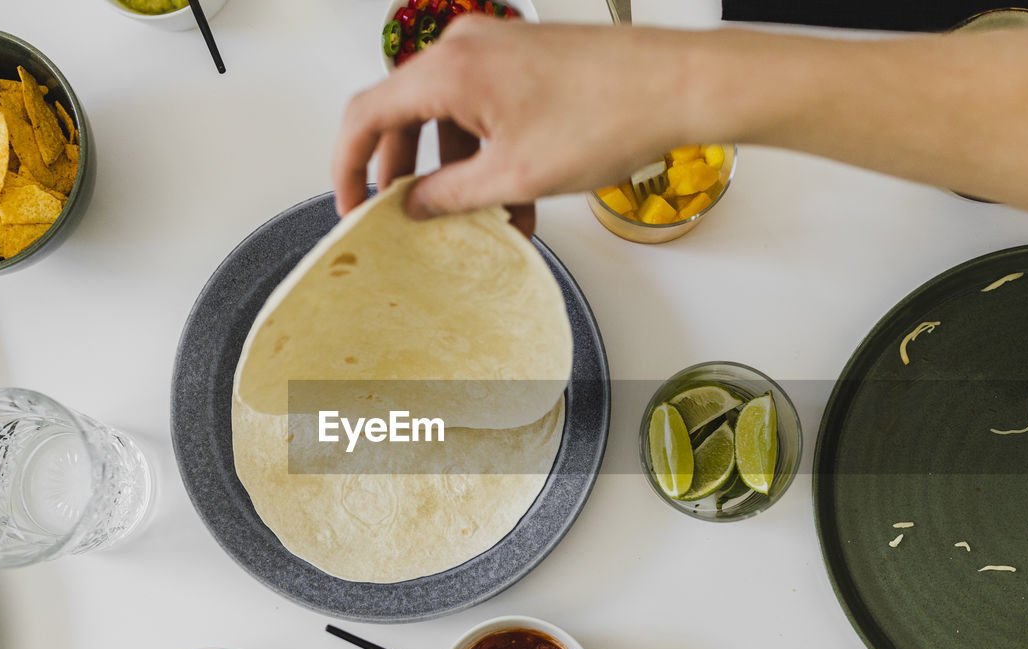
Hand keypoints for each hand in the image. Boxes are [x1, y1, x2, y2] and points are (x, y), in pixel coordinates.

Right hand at [332, 18, 707, 233]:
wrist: (679, 85)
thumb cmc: (611, 114)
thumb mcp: (516, 177)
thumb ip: (452, 196)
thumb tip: (417, 207)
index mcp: (450, 70)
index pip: (366, 115)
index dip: (348, 166)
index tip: (352, 203)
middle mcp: (466, 47)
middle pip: (404, 114)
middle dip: (405, 173)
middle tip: (407, 218)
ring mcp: (496, 48)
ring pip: (449, 116)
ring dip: (456, 171)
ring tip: (481, 221)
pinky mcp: (523, 58)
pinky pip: (483, 107)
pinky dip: (485, 151)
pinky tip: (511, 197)